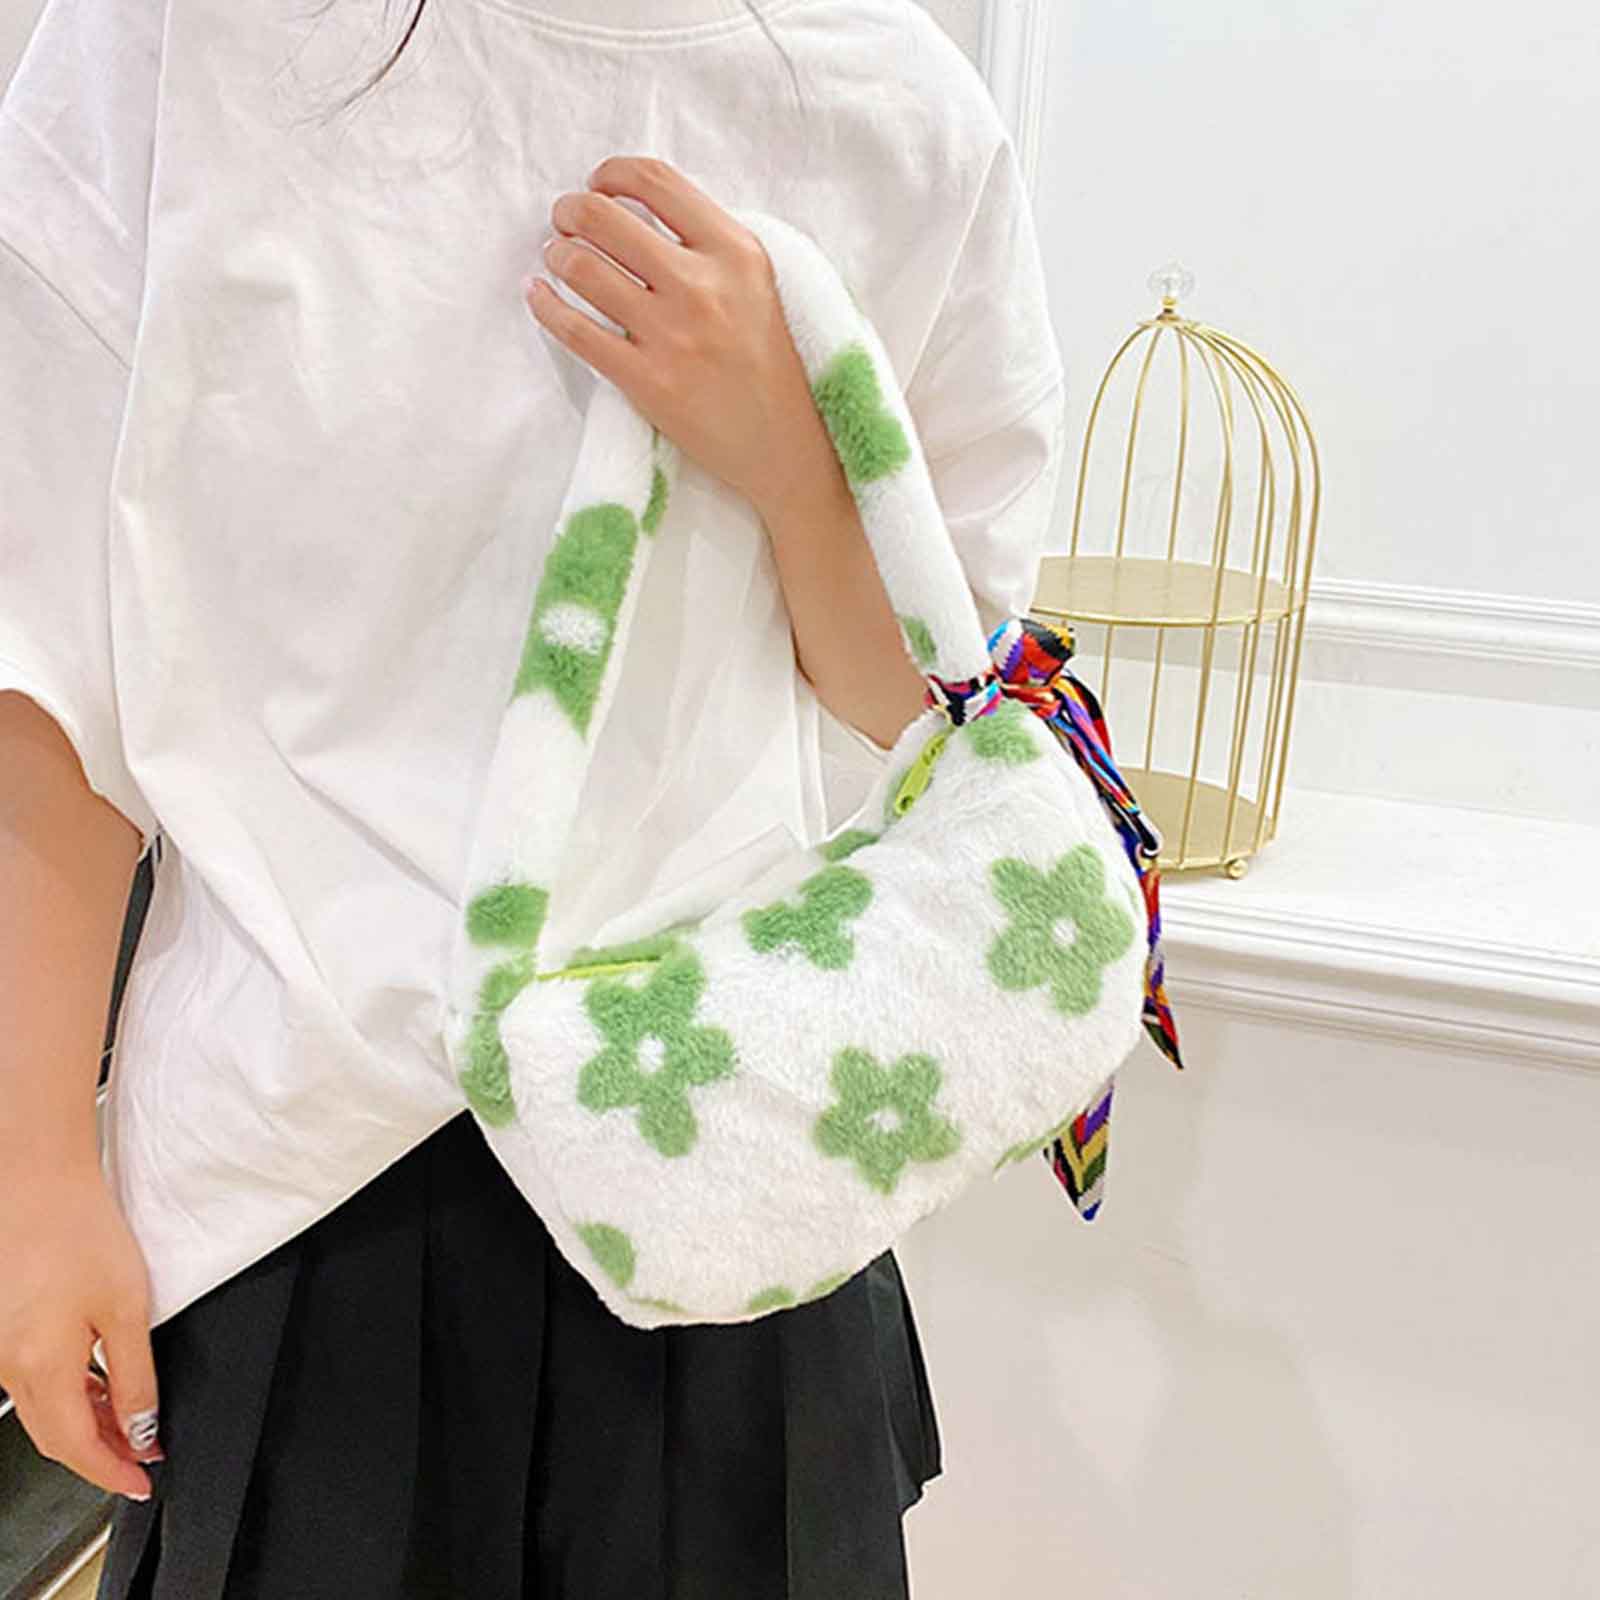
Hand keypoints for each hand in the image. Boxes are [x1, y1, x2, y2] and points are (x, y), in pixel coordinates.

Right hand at [0, 1164, 162, 1498]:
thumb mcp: (126, 1308)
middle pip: (54, 1435)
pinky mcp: (0, 1331)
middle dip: (100, 1453)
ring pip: (42, 1409)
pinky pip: (32, 1380)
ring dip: (84, 1422)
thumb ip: (133, 1376)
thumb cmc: (78, 1231)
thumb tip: (141, 1426)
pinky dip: (66, 1392)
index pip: (75, 1447)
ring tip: (128, 1422)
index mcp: (39, 1366)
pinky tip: (96, 1385)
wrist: (36, 1183)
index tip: (141, 1481)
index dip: (111, 1471)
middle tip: (142, 1456)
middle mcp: (6, 1366)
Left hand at [524, 154, 827, 512]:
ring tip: (557, 257)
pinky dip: (545, 304)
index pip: (654, 180)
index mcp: (734, 252)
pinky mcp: (646, 381)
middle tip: (565, 220)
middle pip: (604, 217)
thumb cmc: (769, 363)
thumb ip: (709, 243)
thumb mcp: (758, 284)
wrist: (785, 446)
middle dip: (570, 210)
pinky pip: (574, 330)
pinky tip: (537, 293)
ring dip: (556, 254)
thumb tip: (637, 207)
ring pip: (581, 267)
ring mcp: (671, 335)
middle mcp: (701, 286)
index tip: (599, 184)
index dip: (611, 172)